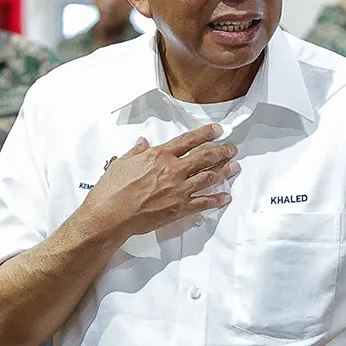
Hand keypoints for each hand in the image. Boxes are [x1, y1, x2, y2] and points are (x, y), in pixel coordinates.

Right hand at [81, 124, 236, 238]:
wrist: (111, 215)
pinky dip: (216, 200)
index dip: (205, 134)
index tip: (217, 130)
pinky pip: (203, 202)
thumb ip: (136, 152)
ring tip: (234, 167)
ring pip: (208, 177)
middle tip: (231, 149)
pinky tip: (225, 197)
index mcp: (159, 156)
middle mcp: (173, 170)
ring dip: (224, 172)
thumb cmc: (112, 190)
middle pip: (205, 157)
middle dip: (221, 152)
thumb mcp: (122, 163)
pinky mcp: (179, 208)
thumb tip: (142, 143)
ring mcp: (178, 189)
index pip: (188, 140)